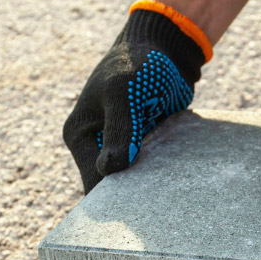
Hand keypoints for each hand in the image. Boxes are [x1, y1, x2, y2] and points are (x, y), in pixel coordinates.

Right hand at [62, 4, 210, 192]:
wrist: (166, 46)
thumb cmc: (139, 63)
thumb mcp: (124, 93)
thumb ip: (120, 131)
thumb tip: (109, 170)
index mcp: (80, 135)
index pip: (93, 182)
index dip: (114, 200)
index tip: (139, 212)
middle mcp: (96, 145)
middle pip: (113, 187)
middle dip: (134, 197)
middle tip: (160, 209)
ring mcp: (121, 147)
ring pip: (135, 182)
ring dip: (152, 187)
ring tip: (172, 195)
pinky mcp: (145, 146)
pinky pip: (153, 170)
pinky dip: (164, 175)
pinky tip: (179, 181)